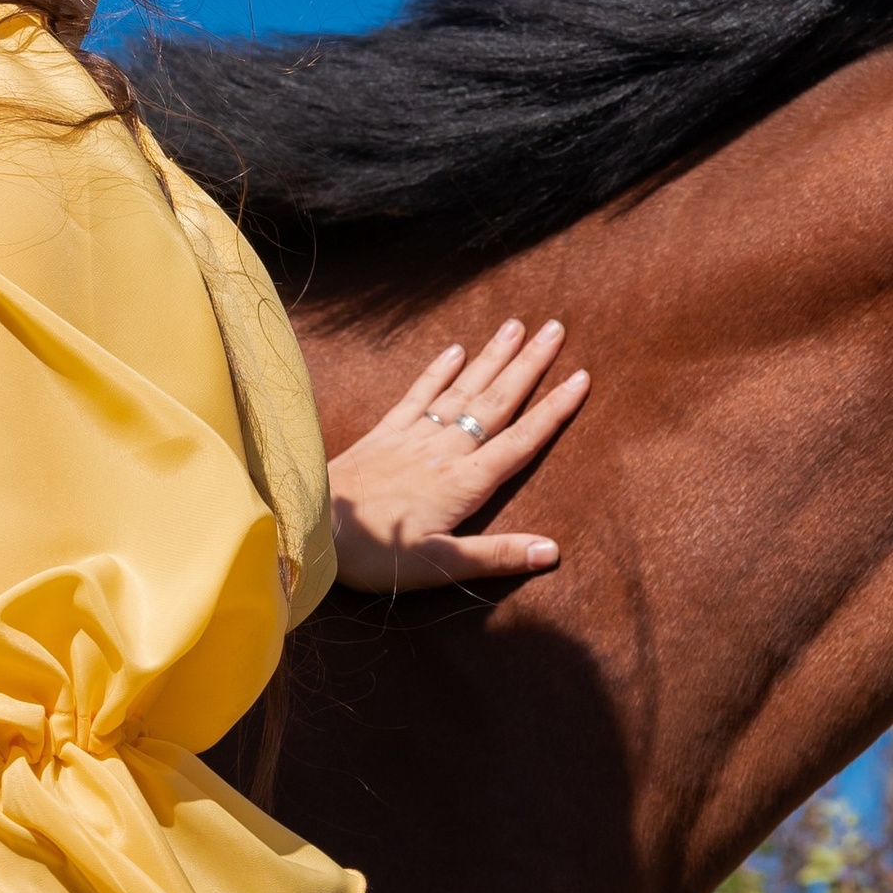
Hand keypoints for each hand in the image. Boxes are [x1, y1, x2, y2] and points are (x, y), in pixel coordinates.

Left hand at [328, 319, 589, 589]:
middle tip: (556, 329)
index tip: (581, 378)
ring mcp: (413, 437)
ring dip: (492, 357)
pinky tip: (456, 350)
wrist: (311, 529)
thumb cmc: (377, 555)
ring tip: (516, 325)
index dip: (553, 410)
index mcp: (465, 484)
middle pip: (497, 402)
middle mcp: (445, 451)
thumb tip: (553, 551)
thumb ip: (497, 556)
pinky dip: (438, 371)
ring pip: (463, 390)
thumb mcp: (441, 566)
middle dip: (529, 365)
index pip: (520, 441)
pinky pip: (417, 395)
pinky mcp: (384, 434)